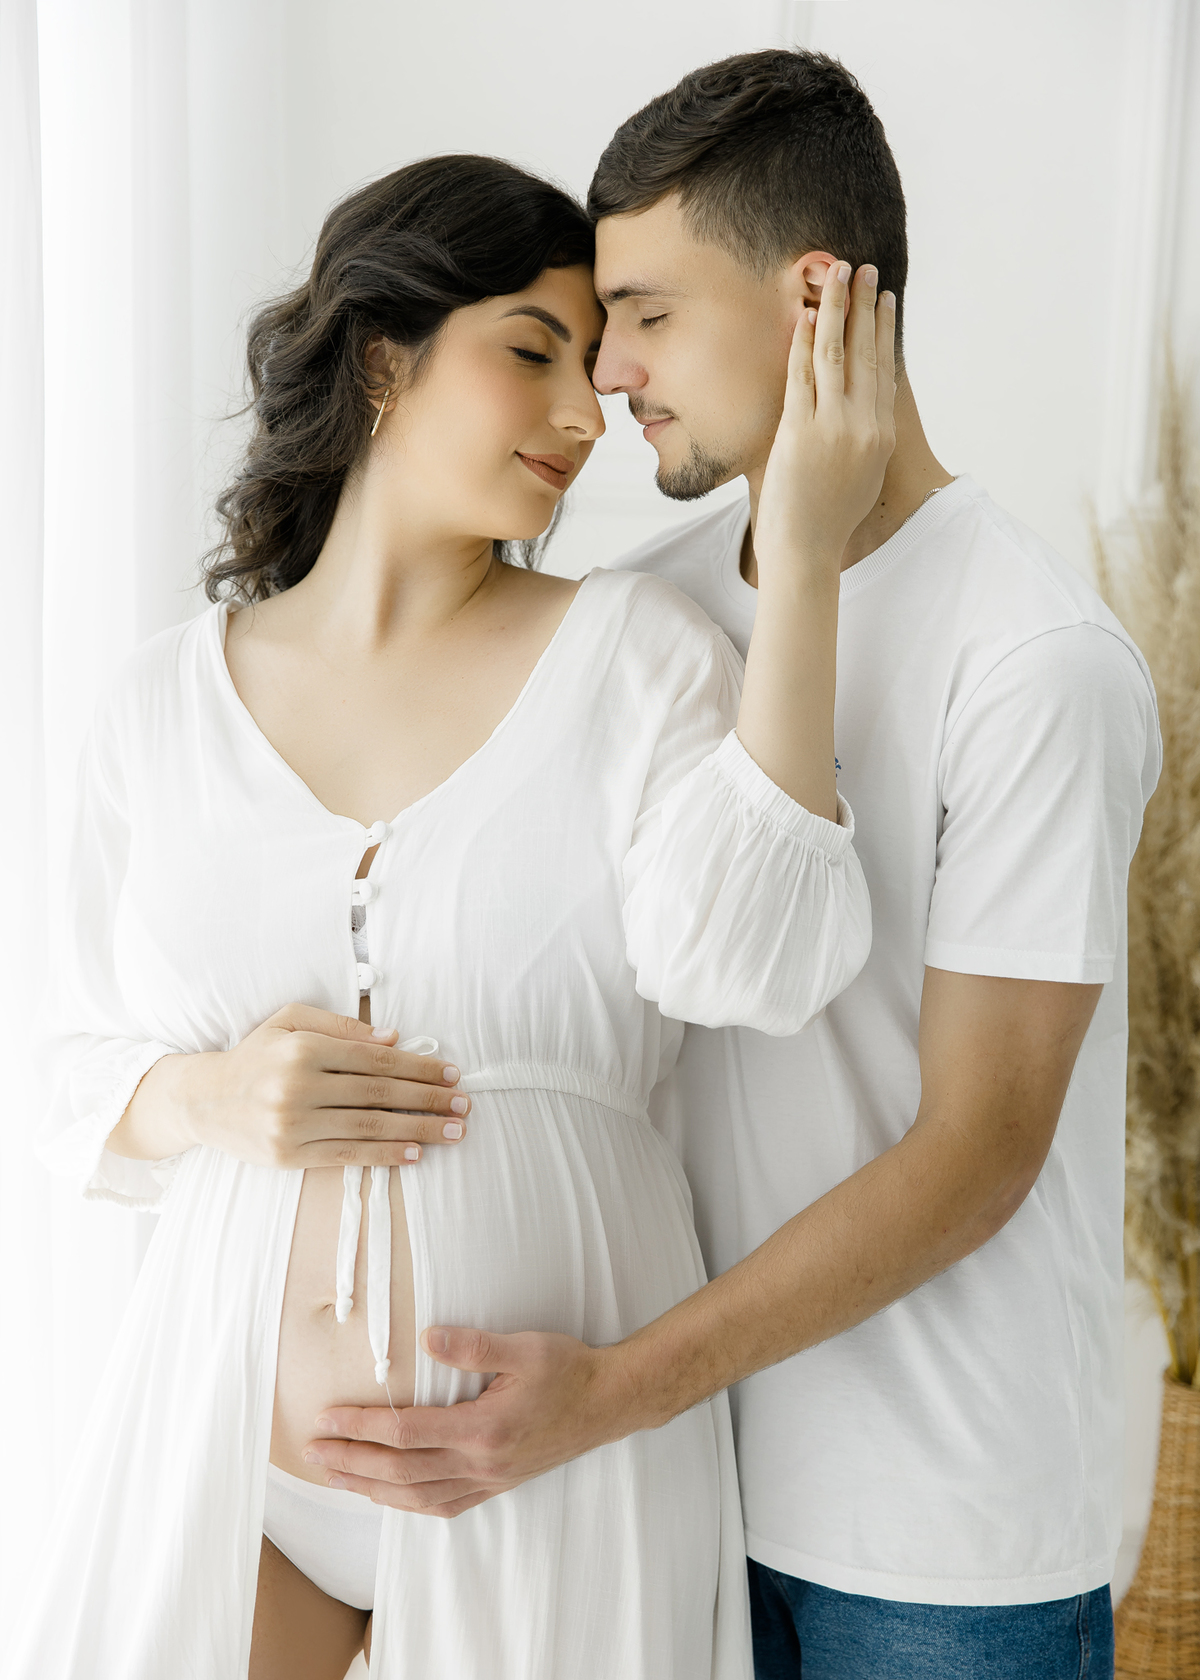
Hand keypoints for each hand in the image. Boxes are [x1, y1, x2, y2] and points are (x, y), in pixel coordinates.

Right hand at [111, 1003, 468, 1167]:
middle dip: (428, 1099)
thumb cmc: (254, 1055)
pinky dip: (385, 1155)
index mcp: (303, 1049)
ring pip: (370, 1127)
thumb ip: (341, 1027)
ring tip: (454, 1131)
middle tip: (464, 1104)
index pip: (374, 1059)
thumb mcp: (290, 1021)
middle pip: (379, 1094)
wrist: (202, 1099)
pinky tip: (417, 1152)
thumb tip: (393, 1038)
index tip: (450, 1073)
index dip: (417, 1067)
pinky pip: (348, 1156)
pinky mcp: (289, 1156)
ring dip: (419, 1129)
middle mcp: (298, 1087)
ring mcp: (293, 1125)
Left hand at [304, 1326, 637, 1517]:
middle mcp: (481, 1463)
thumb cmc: (568, 1370)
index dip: (360, 1426)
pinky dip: (407, 1504)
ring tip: (335, 1477)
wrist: (608, 1403)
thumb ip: (474, 1346)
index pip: (405, 1433)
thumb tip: (427, 1340)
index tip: (326, 1418)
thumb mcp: (525, 1347)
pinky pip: (441, 1505)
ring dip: (369, 1487)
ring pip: (415, 1496)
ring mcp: (488, 1480)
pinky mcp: (496, 1484)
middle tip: (312, 1453)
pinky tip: (388, 1497)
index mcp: (483, 1429)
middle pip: (400, 1472)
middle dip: (351, 1462)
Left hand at [754, 261, 895, 576]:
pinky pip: (802, 376)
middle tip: (864, 270)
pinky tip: (804, 315)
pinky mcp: (801, 432)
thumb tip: (859, 410)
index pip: (885, 369)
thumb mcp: (860, 476)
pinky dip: (803, 342)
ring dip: (836, 308)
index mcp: (882, 435)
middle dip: (865, 306)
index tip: (885, 299)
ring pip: (836, 353)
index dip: (884, 330)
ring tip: (835, 273)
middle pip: (866, 352)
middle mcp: (864, 426)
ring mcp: (834, 427)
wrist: (807, 551)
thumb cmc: (827, 520)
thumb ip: (862, 438)